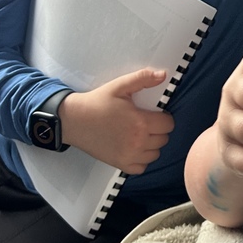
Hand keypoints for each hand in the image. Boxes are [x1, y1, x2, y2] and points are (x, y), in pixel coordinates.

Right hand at [58, 68, 173, 172]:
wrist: (74, 120)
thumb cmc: (97, 102)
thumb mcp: (120, 86)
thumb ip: (143, 79)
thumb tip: (163, 74)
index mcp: (140, 123)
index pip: (168, 124)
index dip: (164, 117)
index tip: (154, 114)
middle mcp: (137, 142)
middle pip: (163, 139)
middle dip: (158, 130)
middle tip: (146, 123)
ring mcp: (129, 156)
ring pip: (155, 154)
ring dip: (151, 145)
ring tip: (140, 135)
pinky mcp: (120, 164)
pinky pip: (142, 167)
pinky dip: (141, 160)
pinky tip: (134, 148)